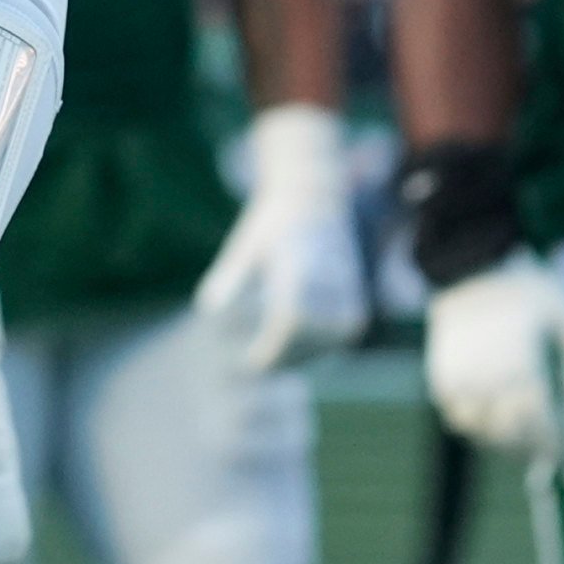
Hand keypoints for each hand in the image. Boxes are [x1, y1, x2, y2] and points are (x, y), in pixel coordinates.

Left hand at [194, 104, 370, 372]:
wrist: (313, 198)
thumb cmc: (271, 221)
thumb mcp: (246, 243)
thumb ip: (230, 276)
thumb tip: (206, 309)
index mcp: (300, 264)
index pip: (289, 320)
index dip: (271, 348)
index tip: (250, 362)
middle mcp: (330, 279)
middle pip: (306, 337)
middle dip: (280, 357)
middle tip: (254, 366)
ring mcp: (348, 290)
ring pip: (325, 342)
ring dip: (299, 356)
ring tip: (270, 358)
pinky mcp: (357, 300)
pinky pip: (339, 335)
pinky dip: (316, 346)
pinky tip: (292, 348)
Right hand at [421, 251, 563, 459]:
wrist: (470, 266)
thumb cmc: (526, 290)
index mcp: (522, 369)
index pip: (539, 425)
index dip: (551, 442)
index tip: (560, 448)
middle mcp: (488, 380)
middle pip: (509, 433)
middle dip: (526, 442)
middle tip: (539, 443)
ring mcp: (460, 379)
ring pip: (478, 428)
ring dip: (496, 435)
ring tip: (512, 430)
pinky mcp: (440, 375)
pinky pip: (454, 414)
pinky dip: (470, 419)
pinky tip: (486, 412)